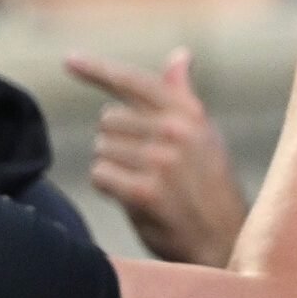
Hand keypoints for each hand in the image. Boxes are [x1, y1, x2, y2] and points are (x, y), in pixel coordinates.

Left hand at [67, 48, 248, 267]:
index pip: (136, 82)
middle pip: (108, 120)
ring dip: (116, 169)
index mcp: (191, 115)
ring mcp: (163, 162)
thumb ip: (183, 97)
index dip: (99, 70)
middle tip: (149, 169)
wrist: (227, 242)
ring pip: (102, 150)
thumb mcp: (205, 138)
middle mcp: (178, 133)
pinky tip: (138, 200)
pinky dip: (111, 189)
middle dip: (118, 143)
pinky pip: (101, 176)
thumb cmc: (210, 189)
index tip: (70, 60)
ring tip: (149, 186)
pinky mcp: (147, 191)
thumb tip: (180, 55)